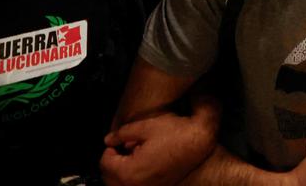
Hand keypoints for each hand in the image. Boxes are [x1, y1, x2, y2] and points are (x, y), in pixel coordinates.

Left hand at [99, 104, 218, 185]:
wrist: (200, 143)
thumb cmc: (174, 134)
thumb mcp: (145, 127)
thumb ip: (122, 133)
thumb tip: (109, 139)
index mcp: (129, 172)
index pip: (105, 163)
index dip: (110, 149)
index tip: (118, 141)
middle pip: (109, 178)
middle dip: (113, 162)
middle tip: (123, 148)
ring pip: (121, 185)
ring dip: (121, 172)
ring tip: (132, 156)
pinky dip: (133, 178)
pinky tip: (143, 164)